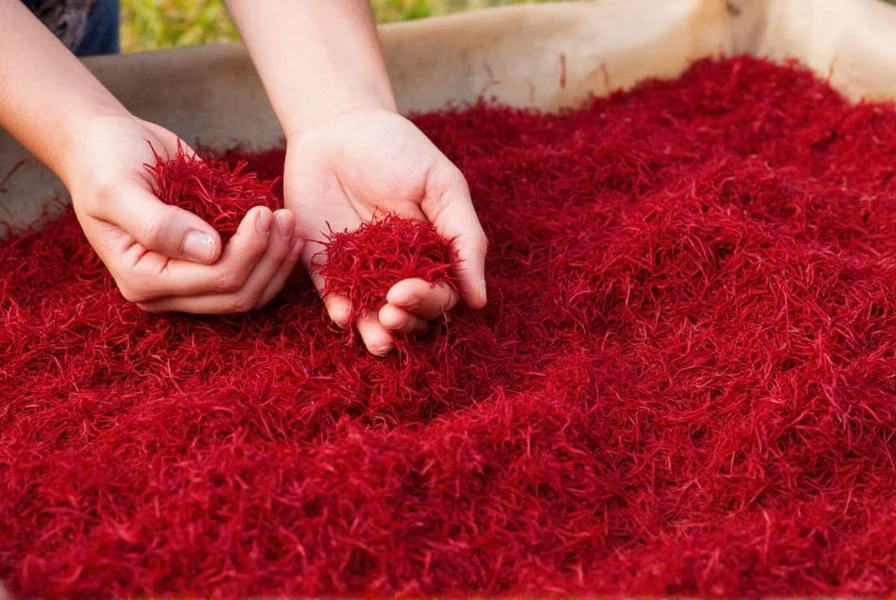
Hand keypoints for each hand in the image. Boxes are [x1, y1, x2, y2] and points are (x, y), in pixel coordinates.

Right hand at [62, 114, 302, 313]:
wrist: (103, 146)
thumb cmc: (104, 161)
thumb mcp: (117, 188)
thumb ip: (157, 224)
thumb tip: (209, 251)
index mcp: (142, 279)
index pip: (215, 281)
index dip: (249, 250)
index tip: (264, 210)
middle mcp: (165, 291)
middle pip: (238, 294)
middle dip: (269, 257)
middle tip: (285, 215)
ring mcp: (187, 283)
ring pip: (250, 293)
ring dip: (277, 261)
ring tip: (289, 221)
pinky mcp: (205, 267)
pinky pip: (250, 278)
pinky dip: (273, 259)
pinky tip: (288, 232)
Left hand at [283, 108, 487, 354]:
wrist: (337, 127)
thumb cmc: (398, 150)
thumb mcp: (442, 186)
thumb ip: (465, 239)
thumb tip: (480, 300)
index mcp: (434, 254)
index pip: (442, 296)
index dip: (430, 302)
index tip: (408, 290)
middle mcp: (401, 270)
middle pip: (412, 315)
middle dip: (406, 321)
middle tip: (391, 311)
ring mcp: (363, 273)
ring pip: (375, 320)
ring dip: (378, 334)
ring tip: (377, 338)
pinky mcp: (326, 269)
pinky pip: (335, 300)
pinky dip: (340, 313)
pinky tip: (342, 315)